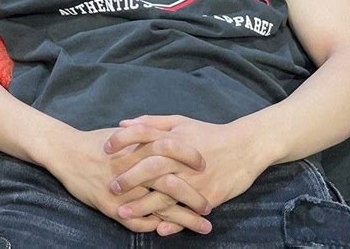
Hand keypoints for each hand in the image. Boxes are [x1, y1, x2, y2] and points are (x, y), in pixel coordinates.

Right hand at [43, 124, 211, 235]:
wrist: (67, 153)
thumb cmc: (98, 141)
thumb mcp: (124, 132)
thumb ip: (146, 133)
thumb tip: (169, 134)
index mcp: (137, 147)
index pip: (171, 149)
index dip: (189, 156)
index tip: (206, 163)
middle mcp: (133, 170)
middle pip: (170, 184)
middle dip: (193, 195)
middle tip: (211, 204)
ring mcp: (123, 192)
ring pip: (160, 208)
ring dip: (184, 219)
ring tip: (205, 226)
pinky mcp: (112, 208)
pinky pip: (139, 222)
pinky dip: (157, 226)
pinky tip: (172, 231)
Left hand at [106, 114, 269, 220]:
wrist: (244, 148)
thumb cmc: (208, 134)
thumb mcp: (181, 122)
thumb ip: (152, 123)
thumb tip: (124, 123)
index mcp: (175, 137)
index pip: (144, 134)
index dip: (123, 140)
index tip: (105, 147)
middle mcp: (183, 158)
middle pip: (151, 167)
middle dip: (129, 178)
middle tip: (111, 187)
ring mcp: (195, 179)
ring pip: (165, 194)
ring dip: (143, 205)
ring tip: (122, 213)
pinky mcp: (208, 195)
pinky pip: (187, 212)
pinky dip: (172, 222)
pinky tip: (157, 228)